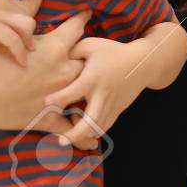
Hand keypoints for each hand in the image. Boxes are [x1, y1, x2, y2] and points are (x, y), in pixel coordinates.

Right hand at [0, 0, 39, 65]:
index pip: (23, 7)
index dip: (27, 24)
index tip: (28, 38)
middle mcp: (1, 1)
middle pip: (29, 15)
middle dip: (32, 34)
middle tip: (30, 49)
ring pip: (27, 25)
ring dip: (29, 42)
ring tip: (28, 56)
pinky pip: (13, 39)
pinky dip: (19, 52)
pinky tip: (21, 62)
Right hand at [0, 8, 89, 135]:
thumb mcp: (7, 33)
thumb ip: (26, 11)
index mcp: (56, 48)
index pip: (76, 28)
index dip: (82, 19)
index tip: (87, 14)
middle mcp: (64, 70)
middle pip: (84, 60)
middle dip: (87, 57)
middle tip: (92, 55)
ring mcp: (60, 95)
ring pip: (83, 92)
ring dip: (88, 92)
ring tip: (98, 95)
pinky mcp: (50, 117)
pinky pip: (71, 127)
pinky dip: (81, 135)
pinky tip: (92, 142)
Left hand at [44, 35, 160, 148]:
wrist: (142, 63)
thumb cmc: (113, 52)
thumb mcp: (91, 45)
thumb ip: (72, 51)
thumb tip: (56, 59)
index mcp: (92, 78)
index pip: (74, 91)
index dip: (59, 98)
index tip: (45, 102)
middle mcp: (101, 95)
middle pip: (90, 120)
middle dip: (76, 133)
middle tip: (61, 141)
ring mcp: (111, 104)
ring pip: (98, 127)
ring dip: (84, 135)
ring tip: (70, 135)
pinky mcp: (117, 110)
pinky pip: (106, 126)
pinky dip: (94, 132)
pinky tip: (85, 132)